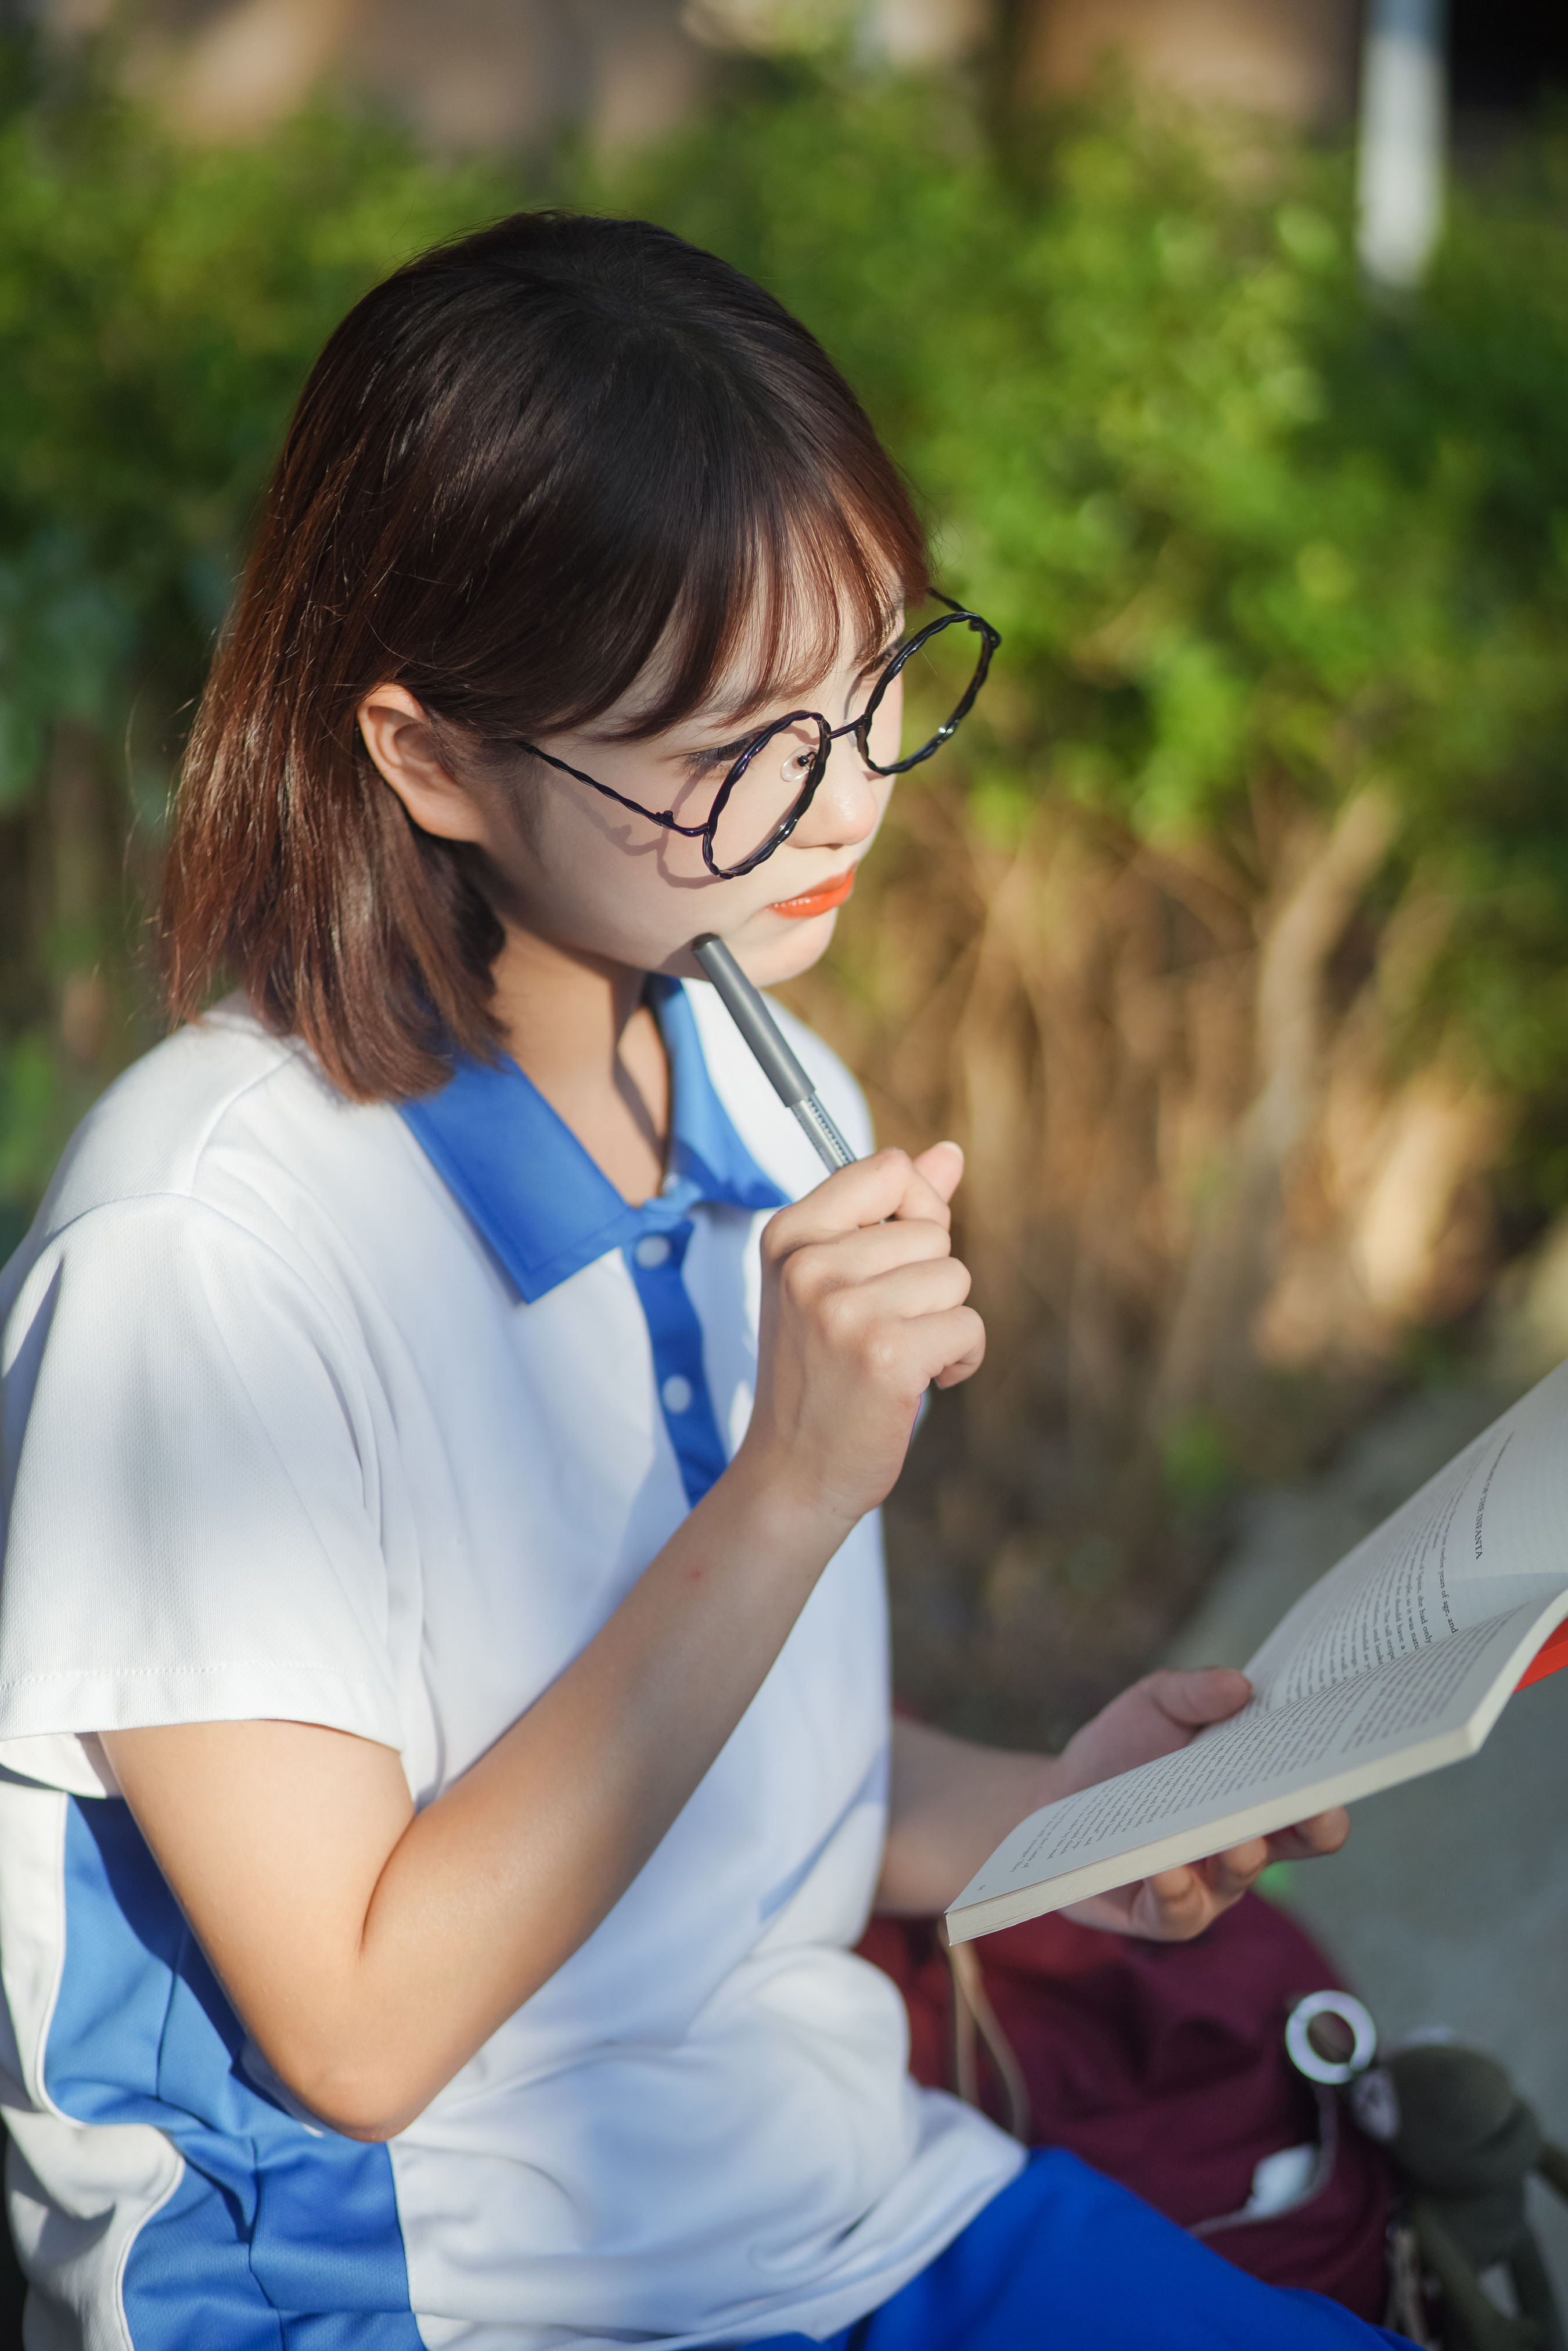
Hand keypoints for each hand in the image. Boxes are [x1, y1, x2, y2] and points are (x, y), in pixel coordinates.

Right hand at [736, 1142, 983, 1530]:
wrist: (793, 1474)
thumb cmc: (821, 1373)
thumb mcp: (836, 1281)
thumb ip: (892, 1211)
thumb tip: (949, 1153)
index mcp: (790, 1235)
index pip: (887, 1168)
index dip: (917, 1209)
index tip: (895, 1259)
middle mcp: (810, 1266)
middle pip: (932, 1230)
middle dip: (928, 1282)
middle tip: (882, 1328)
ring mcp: (845, 1310)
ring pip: (954, 1278)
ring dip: (944, 1323)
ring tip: (897, 1357)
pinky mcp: (885, 1355)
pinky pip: (969, 1326)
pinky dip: (960, 1360)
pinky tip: (920, 1383)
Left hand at [1054, 1667, 1348, 1940]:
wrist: (1052, 1795)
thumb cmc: (1121, 1748)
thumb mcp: (1154, 1704)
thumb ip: (1193, 1692)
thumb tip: (1242, 1684)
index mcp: (1254, 1791)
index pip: (1313, 1793)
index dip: (1334, 1778)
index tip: (1344, 1753)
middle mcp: (1244, 1841)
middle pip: (1302, 1841)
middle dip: (1315, 1823)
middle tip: (1312, 1801)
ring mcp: (1207, 1882)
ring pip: (1242, 1875)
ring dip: (1244, 1856)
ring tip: (1236, 1836)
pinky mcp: (1159, 1912)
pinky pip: (1180, 1909)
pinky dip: (1176, 1889)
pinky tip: (1165, 1866)